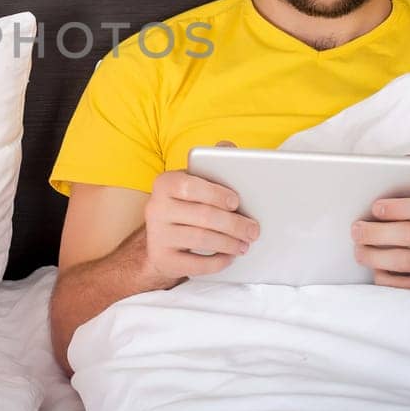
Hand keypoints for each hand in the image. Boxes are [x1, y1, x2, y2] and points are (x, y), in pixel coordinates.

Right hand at [141, 168, 258, 284]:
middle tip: (253, 230)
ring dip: (230, 243)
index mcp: (165, 183)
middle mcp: (156, 208)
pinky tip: (229, 257)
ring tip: (245, 244)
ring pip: (201, 240)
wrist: (160, 239)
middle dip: (234, 224)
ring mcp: (157, 235)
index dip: (215, 194)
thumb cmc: (186, 204)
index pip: (189, 186)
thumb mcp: (194, 181)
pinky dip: (217, 262)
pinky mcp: (162, 259)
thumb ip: (211, 162)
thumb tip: (227, 145)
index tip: (236, 202)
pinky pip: (195, 265)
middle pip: (202, 216)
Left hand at [352, 166, 409, 292]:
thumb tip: (402, 162)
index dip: (400, 206)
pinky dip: (385, 276)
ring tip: (358, 250)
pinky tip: (375, 267)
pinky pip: (405, 285)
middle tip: (355, 230)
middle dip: (376, 233)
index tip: (375, 207)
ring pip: (405, 261)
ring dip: (374, 256)